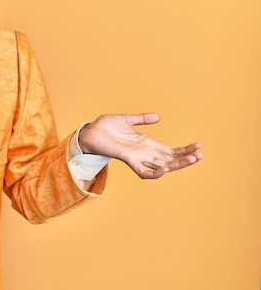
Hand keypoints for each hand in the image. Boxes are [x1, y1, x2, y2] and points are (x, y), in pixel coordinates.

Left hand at [78, 113, 202, 178]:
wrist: (90, 131)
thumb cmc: (106, 126)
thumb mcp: (127, 120)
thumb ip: (142, 119)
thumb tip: (158, 116)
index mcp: (147, 143)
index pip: (170, 150)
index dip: (184, 150)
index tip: (199, 146)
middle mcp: (145, 152)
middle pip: (170, 159)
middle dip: (186, 158)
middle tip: (201, 155)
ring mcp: (138, 157)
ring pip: (162, 166)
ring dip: (177, 165)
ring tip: (192, 160)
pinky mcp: (129, 159)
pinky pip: (143, 172)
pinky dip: (154, 173)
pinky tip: (165, 169)